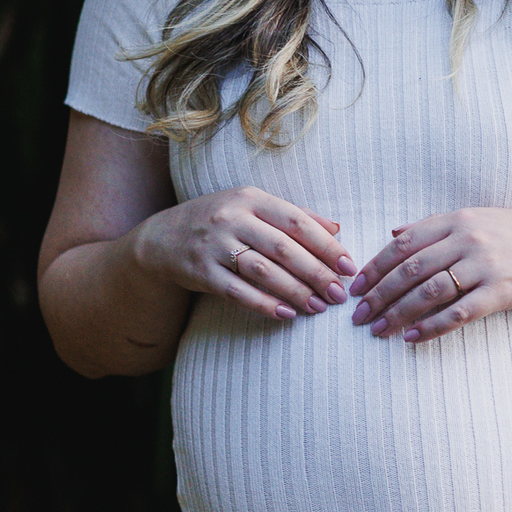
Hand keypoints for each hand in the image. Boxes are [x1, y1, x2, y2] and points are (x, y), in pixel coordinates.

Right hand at [132, 187, 355, 322]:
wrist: (163, 238)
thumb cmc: (220, 220)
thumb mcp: (253, 207)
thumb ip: (294, 215)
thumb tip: (336, 228)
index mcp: (250, 198)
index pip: (297, 221)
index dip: (326, 245)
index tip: (348, 266)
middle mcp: (232, 218)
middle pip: (284, 248)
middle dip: (316, 273)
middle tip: (339, 294)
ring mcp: (215, 245)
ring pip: (263, 271)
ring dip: (295, 292)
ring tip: (318, 307)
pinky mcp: (201, 272)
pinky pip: (238, 292)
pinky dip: (265, 305)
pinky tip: (287, 314)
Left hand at [349, 208, 511, 343]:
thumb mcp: (478, 219)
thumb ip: (435, 226)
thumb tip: (393, 231)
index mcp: (458, 218)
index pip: (404, 243)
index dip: (374, 266)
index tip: (354, 286)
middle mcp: (469, 238)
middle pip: (409, 268)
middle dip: (378, 293)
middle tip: (357, 315)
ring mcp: (486, 264)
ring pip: (428, 292)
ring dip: (397, 313)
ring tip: (377, 330)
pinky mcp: (503, 291)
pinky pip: (459, 312)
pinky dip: (432, 327)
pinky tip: (412, 338)